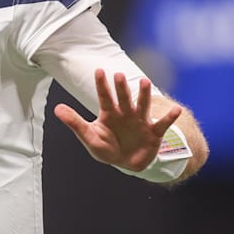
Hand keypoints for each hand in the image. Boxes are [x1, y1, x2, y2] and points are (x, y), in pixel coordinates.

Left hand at [54, 70, 181, 171]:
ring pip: (142, 105)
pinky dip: (170, 117)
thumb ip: (75, 123)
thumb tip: (57, 109)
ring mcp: (141, 122)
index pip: (104, 97)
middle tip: (119, 74)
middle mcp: (126, 114)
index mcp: (109, 114)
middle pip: (123, 98)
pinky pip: (163, 124)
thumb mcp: (89, 137)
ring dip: (144, 95)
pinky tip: (176, 110)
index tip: (99, 71)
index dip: (102, 85)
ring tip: (145, 82)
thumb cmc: (107, 148)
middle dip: (121, 88)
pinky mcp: (154, 133)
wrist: (127, 163)